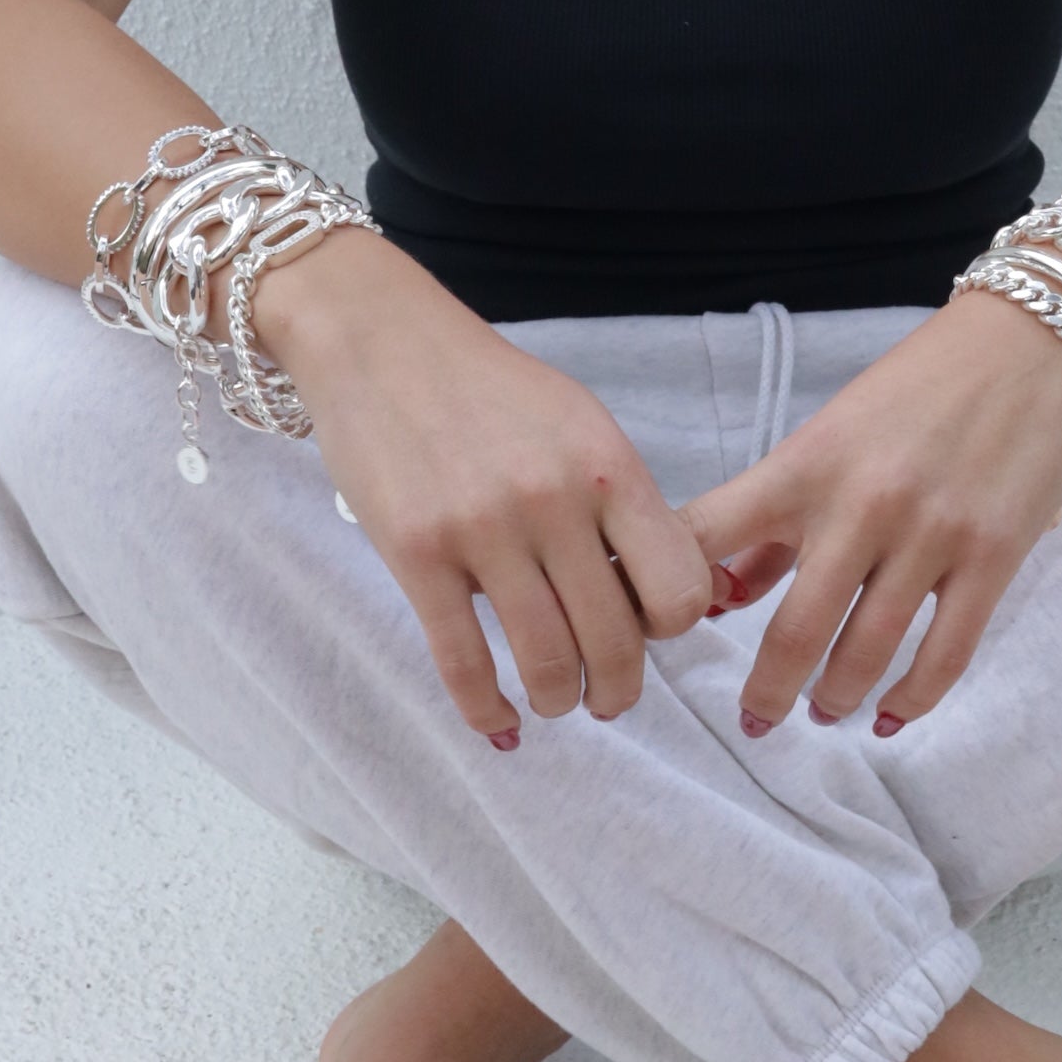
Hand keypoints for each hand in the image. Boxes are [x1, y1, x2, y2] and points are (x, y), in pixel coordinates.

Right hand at [256, 238, 717, 746]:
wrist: (382, 340)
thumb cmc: (490, 388)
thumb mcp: (579, 423)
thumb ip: (620, 501)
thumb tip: (658, 594)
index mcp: (609, 465)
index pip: (679, 588)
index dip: (672, 628)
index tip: (649, 630)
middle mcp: (553, 500)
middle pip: (616, 640)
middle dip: (619, 689)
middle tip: (608, 698)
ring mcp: (482, 529)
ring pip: (546, 661)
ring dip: (558, 700)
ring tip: (555, 699)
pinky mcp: (416, 553)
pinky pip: (462, 662)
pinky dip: (486, 709)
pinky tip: (498, 720)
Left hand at [680, 291, 1061, 736]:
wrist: (1036, 339)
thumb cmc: (923, 384)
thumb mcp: (832, 434)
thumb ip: (776, 517)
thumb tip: (722, 599)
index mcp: (805, 464)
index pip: (708, 536)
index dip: (667, 593)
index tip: (659, 634)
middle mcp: (861, 503)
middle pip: (792, 631)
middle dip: (766, 693)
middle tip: (756, 720)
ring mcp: (931, 533)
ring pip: (867, 653)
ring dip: (836, 699)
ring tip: (825, 712)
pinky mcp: (993, 556)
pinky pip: (946, 654)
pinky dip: (913, 698)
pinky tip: (891, 714)